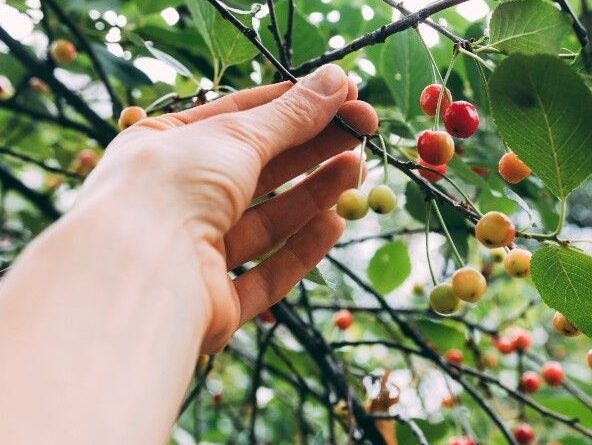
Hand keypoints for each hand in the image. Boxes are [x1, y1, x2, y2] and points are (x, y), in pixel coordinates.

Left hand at [79, 64, 376, 351]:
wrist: (134, 278)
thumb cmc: (171, 189)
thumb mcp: (235, 136)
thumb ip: (290, 115)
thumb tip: (337, 81)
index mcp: (163, 149)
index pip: (239, 118)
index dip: (295, 105)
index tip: (345, 96)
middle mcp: (175, 200)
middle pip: (258, 171)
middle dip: (312, 148)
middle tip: (364, 129)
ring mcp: (193, 255)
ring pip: (265, 222)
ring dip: (313, 194)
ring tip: (356, 168)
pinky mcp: (213, 302)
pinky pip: (264, 273)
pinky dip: (300, 249)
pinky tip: (335, 223)